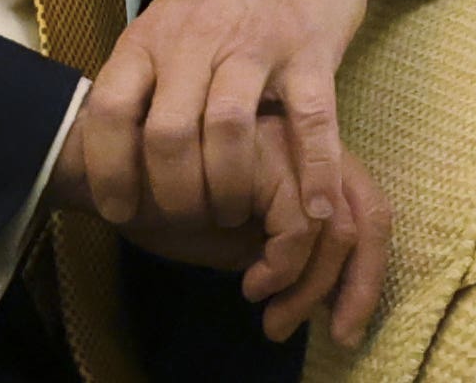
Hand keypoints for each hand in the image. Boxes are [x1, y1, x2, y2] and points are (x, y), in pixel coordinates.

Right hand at [52, 111, 392, 345]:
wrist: (108, 173)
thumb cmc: (167, 205)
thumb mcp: (236, 238)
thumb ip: (280, 250)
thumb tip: (328, 298)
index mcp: (307, 160)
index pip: (368, 212)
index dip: (366, 278)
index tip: (342, 329)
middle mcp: (306, 144)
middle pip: (368, 215)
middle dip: (355, 288)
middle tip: (322, 331)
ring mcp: (287, 143)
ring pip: (335, 228)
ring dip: (306, 288)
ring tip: (269, 315)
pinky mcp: (262, 155)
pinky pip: (298, 225)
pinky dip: (282, 268)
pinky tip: (251, 286)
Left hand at [77, 0, 466, 244]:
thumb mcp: (170, 13)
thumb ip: (146, 70)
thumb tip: (108, 143)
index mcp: (152, 36)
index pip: (108, 111)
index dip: (108, 171)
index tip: (122, 212)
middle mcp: (196, 40)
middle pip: (165, 135)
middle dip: (175, 196)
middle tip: (191, 222)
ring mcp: (256, 43)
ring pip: (225, 130)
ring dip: (227, 189)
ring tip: (236, 214)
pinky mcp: (310, 47)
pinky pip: (309, 121)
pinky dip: (312, 172)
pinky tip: (312, 209)